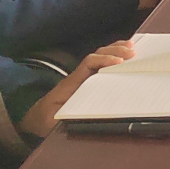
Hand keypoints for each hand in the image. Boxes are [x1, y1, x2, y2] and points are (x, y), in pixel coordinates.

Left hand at [19, 40, 135, 136]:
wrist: (37, 118)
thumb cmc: (46, 120)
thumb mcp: (52, 121)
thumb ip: (63, 117)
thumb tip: (79, 115)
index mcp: (71, 83)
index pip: (88, 64)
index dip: (104, 60)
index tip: (119, 62)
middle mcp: (77, 76)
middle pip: (96, 56)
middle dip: (114, 51)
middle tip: (132, 52)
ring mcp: (81, 77)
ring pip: (98, 57)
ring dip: (114, 50)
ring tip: (131, 47)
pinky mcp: (85, 81)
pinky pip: (99, 64)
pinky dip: (111, 57)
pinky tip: (122, 56)